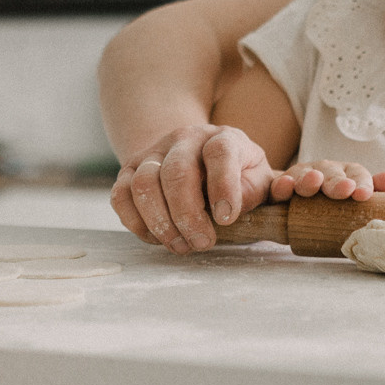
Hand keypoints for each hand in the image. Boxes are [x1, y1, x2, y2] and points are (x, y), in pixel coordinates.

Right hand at [112, 126, 279, 253]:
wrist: (199, 160)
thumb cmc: (237, 176)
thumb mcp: (259, 179)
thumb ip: (263, 189)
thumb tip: (244, 204)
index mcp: (222, 138)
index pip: (220, 153)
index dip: (222, 186)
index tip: (226, 219)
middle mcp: (185, 139)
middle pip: (176, 171)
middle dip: (188, 215)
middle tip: (202, 243)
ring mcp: (153, 153)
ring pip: (143, 183)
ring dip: (160, 222)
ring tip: (181, 245)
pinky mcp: (130, 171)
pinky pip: (120, 196)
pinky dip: (136, 223)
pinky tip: (158, 238)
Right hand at [278, 161, 384, 201]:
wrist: (296, 209)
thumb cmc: (332, 206)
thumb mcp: (355, 203)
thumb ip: (375, 195)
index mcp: (346, 175)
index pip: (357, 175)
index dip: (362, 183)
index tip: (364, 194)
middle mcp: (325, 172)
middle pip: (332, 174)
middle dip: (338, 182)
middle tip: (345, 190)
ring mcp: (302, 177)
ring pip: (305, 176)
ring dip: (310, 179)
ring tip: (314, 182)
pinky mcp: (281, 187)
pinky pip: (280, 186)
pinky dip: (282, 186)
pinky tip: (285, 187)